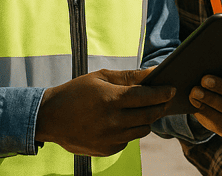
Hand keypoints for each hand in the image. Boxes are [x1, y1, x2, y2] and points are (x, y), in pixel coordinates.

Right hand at [34, 68, 173, 155]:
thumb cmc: (76, 92)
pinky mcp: (107, 150)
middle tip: (163, 99)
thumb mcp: (101, 77)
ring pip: (142, 129)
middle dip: (160, 106)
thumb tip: (154, 72)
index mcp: (111, 99)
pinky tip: (121, 121)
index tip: (172, 89)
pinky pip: (129, 140)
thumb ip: (130, 76)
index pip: (146, 96)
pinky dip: (130, 130)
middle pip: (149, 115)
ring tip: (140, 109)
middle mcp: (112, 121)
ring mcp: (110, 138)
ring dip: (146, 119)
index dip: (162, 93)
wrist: (49, 118)